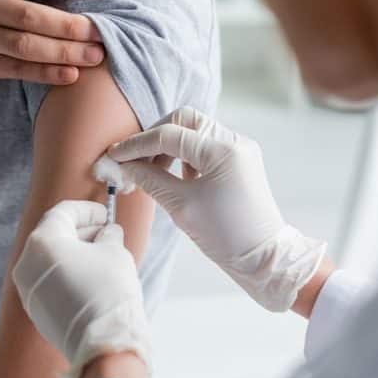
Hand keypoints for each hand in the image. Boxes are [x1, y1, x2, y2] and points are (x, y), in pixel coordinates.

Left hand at [12, 200, 150, 377]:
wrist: (101, 340)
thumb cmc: (108, 289)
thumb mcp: (115, 251)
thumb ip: (108, 235)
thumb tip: (107, 233)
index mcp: (43, 243)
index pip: (62, 213)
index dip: (87, 210)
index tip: (105, 214)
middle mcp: (26, 264)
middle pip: (53, 236)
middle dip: (81, 231)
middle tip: (107, 233)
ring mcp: (28, 290)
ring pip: (50, 260)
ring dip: (75, 252)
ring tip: (103, 256)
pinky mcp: (36, 310)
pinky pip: (50, 281)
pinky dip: (68, 272)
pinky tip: (92, 278)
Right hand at [108, 107, 325, 311]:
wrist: (264, 257)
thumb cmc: (226, 235)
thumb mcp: (181, 206)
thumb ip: (150, 179)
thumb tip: (125, 165)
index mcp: (223, 150)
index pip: (169, 134)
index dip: (136, 145)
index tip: (113, 157)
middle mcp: (235, 142)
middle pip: (184, 121)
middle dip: (155, 138)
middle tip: (134, 162)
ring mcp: (240, 150)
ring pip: (195, 132)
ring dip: (169, 147)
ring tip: (150, 173)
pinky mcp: (240, 162)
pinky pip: (207, 147)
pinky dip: (186, 157)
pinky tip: (174, 179)